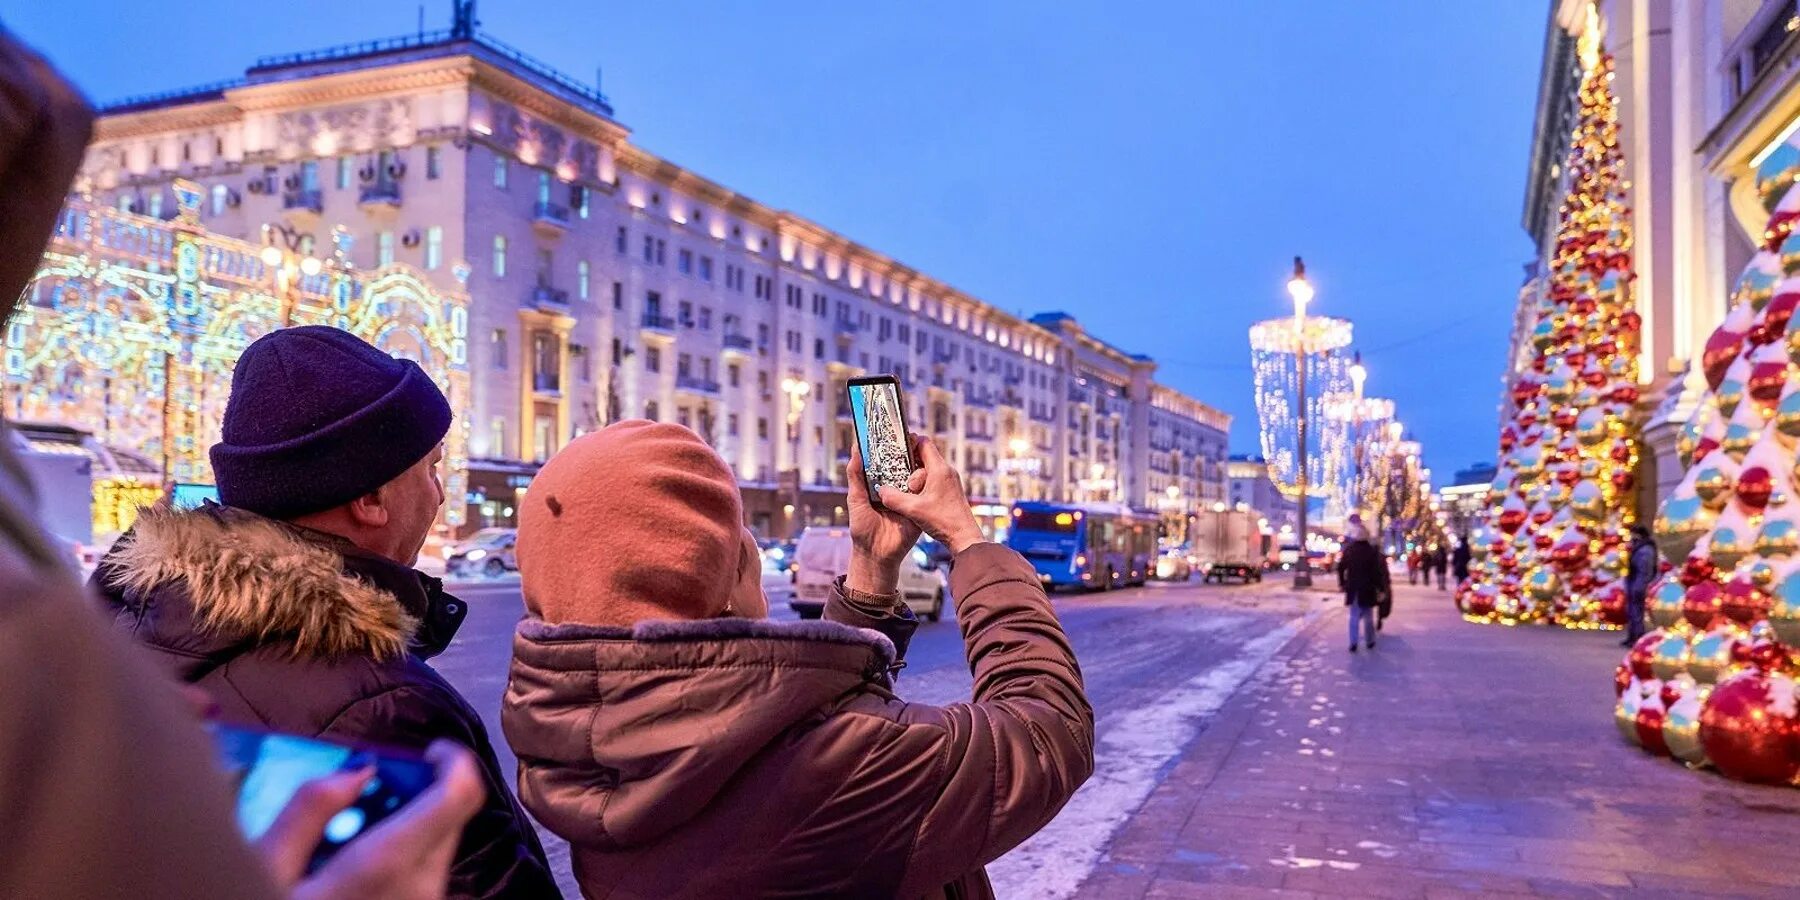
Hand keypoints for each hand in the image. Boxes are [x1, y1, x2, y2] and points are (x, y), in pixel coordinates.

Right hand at [262, 741, 483, 899]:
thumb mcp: (261, 865)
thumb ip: (309, 809)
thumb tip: (356, 773)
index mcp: (386, 864)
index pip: (460, 794)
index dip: (453, 760)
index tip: (428, 750)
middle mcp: (421, 889)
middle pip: (450, 818)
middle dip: (416, 795)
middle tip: (360, 799)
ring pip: (437, 849)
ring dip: (404, 831)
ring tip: (341, 846)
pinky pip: (424, 880)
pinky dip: (400, 864)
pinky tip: (350, 877)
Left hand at [846, 441, 921, 594]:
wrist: (875, 553)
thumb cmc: (862, 527)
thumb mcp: (855, 498)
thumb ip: (856, 475)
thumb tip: (856, 450)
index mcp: (882, 485)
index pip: (888, 462)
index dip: (892, 448)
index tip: (895, 431)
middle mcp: (897, 489)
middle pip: (906, 466)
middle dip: (909, 452)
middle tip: (911, 437)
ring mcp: (910, 498)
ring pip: (917, 477)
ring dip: (917, 467)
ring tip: (916, 457)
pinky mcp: (919, 509)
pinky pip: (925, 494)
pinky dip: (923, 485)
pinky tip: (920, 478)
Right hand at [876, 436, 984, 556]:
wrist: (964, 537)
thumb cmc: (943, 521)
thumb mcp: (913, 509)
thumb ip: (893, 498)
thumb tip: (880, 490)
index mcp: (939, 469)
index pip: (923, 443)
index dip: (909, 442)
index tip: (896, 450)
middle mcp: (947, 471)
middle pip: (924, 456)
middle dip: (909, 465)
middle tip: (898, 477)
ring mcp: (950, 480)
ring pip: (928, 469)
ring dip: (915, 477)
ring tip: (906, 490)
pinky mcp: (950, 490)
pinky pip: (933, 479)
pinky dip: (923, 485)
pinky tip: (915, 498)